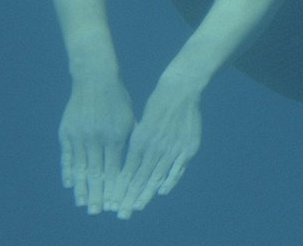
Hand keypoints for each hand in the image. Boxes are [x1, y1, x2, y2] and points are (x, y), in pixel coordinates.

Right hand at [59, 78, 134, 214]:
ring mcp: (80, 136)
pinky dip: (68, 171)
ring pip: (80, 168)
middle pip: (96, 173)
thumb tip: (135, 163)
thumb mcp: (130, 118)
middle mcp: (97, 138)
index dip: (113, 187)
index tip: (113, 203)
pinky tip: (70, 184)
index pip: (114, 169)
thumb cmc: (118, 99)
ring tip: (82, 203)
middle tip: (96, 212)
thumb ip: (131, 140)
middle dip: (97, 194)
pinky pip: (67, 157)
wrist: (95, 78)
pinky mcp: (66, 132)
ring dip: (81, 188)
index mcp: (115, 136)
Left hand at [113, 74, 202, 218]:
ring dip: (147, 193)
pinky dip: (170, 181)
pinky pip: (178, 169)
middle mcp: (155, 146)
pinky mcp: (188, 147)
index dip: (120, 188)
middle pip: (141, 178)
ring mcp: (172, 148)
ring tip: (138, 206)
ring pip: (157, 176)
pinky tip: (162, 191)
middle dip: (130, 196)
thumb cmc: (157, 105)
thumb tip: (128, 165)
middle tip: (123, 212)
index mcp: (140, 140)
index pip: (128, 171)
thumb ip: (136, 145)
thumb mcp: (141, 124)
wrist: (180, 90)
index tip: (113, 202)